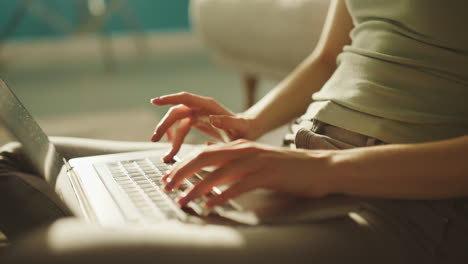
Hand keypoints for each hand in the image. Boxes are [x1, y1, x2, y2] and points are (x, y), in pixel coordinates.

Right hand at [150, 92, 258, 161]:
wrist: (248, 130)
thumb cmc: (245, 130)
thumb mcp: (240, 128)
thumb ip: (228, 122)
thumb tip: (212, 118)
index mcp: (209, 106)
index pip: (185, 98)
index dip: (169, 99)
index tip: (155, 101)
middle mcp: (201, 107)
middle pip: (176, 112)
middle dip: (164, 125)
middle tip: (154, 139)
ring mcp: (198, 114)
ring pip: (176, 121)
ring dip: (168, 135)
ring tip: (166, 155)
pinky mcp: (197, 122)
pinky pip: (181, 129)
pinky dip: (176, 140)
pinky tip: (173, 150)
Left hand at [163, 139, 335, 207]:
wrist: (319, 167)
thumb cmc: (288, 167)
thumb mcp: (257, 159)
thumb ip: (235, 160)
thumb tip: (211, 162)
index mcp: (240, 145)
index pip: (204, 151)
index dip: (183, 164)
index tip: (169, 177)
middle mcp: (245, 150)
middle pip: (204, 158)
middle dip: (182, 172)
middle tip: (167, 186)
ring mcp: (256, 161)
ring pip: (218, 172)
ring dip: (197, 188)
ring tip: (184, 201)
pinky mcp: (268, 174)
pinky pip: (240, 185)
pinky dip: (223, 194)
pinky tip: (212, 204)